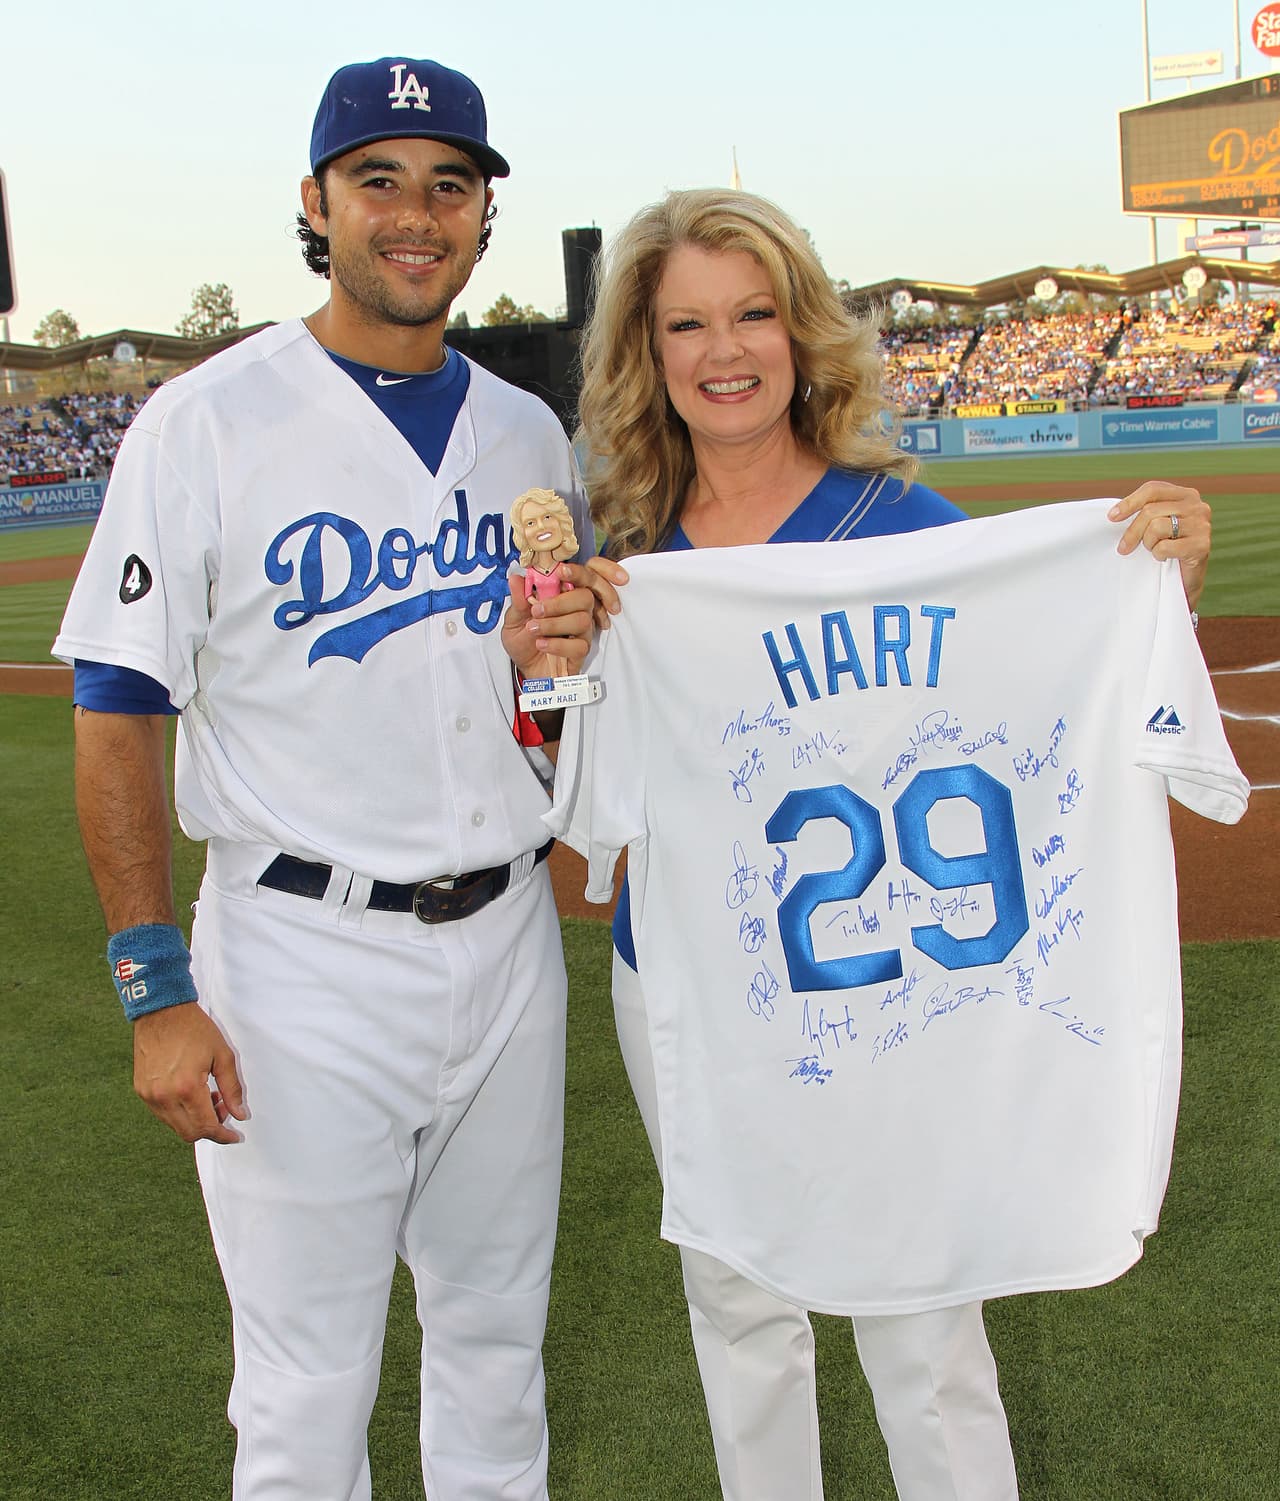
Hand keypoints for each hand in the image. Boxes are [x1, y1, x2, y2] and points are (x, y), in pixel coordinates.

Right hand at [133, 1002, 246, 1144]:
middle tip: (223, 1109)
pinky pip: (162, 1114)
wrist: (162, 1012)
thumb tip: (239, 1115)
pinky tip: (191, 1093)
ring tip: (209, 1095)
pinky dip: (179, 1112)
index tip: (234, 1136)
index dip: (223, 1136)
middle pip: (189, 1133)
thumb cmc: (194, 1029)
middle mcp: (164, 1096)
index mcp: (187, 1088)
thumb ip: (232, 1089)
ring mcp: (149, 1095)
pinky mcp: (141, 1090)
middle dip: (210, 1129)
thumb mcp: (222, 1055)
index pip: (206, 1127)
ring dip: (194, 1120)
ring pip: (175, 1125)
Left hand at [501, 557, 627, 677]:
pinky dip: (558, 644)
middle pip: (586, 597)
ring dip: (555, 624)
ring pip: (583, 621)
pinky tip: (541, 645)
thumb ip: (518, 601)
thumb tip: (516, 579)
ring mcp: (581, 633)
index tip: (561, 571)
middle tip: (537, 611)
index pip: (580, 578)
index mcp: (562, 597)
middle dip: (561, 602)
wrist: (525, 670)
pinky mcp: (581, 653)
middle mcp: (576, 612)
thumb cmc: (524, 642)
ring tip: (534, 629)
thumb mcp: (514, 620)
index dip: (576, 572)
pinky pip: (579, 646)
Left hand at [1109, 482, 1210, 610]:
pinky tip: (1163, 557)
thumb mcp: (1155, 524)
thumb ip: (1145, 512)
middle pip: (1151, 510)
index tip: (1111, 517)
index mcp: (1186, 495)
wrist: (1185, 581)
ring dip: (1148, 543)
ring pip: (1156, 527)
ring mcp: (1201, 525)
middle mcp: (1197, 506)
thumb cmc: (1167, 548)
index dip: (1129, 502)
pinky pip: (1165, 546)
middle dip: (1132, 531)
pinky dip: (1158, 554)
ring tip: (1154, 550)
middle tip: (1124, 548)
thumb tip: (1114, 513)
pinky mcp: (1201, 545)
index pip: (1153, 489)